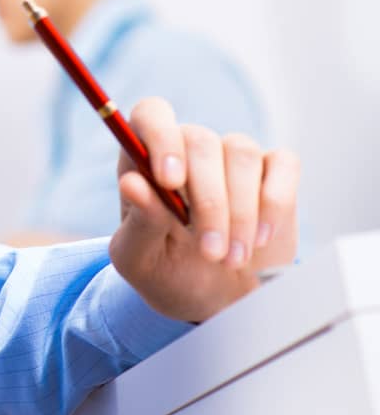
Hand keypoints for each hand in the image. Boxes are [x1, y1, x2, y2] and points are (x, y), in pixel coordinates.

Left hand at [108, 98, 299, 322]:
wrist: (215, 300)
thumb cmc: (167, 272)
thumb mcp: (139, 258)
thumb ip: (139, 220)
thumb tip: (131, 182)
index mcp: (144, 160)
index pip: (151, 115)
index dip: (161, 137)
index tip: (170, 181)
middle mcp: (188, 149)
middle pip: (201, 141)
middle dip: (209, 202)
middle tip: (211, 253)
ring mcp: (232, 158)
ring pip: (242, 153)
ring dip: (240, 211)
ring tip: (233, 257)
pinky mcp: (273, 173)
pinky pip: (283, 164)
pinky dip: (275, 202)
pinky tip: (261, 238)